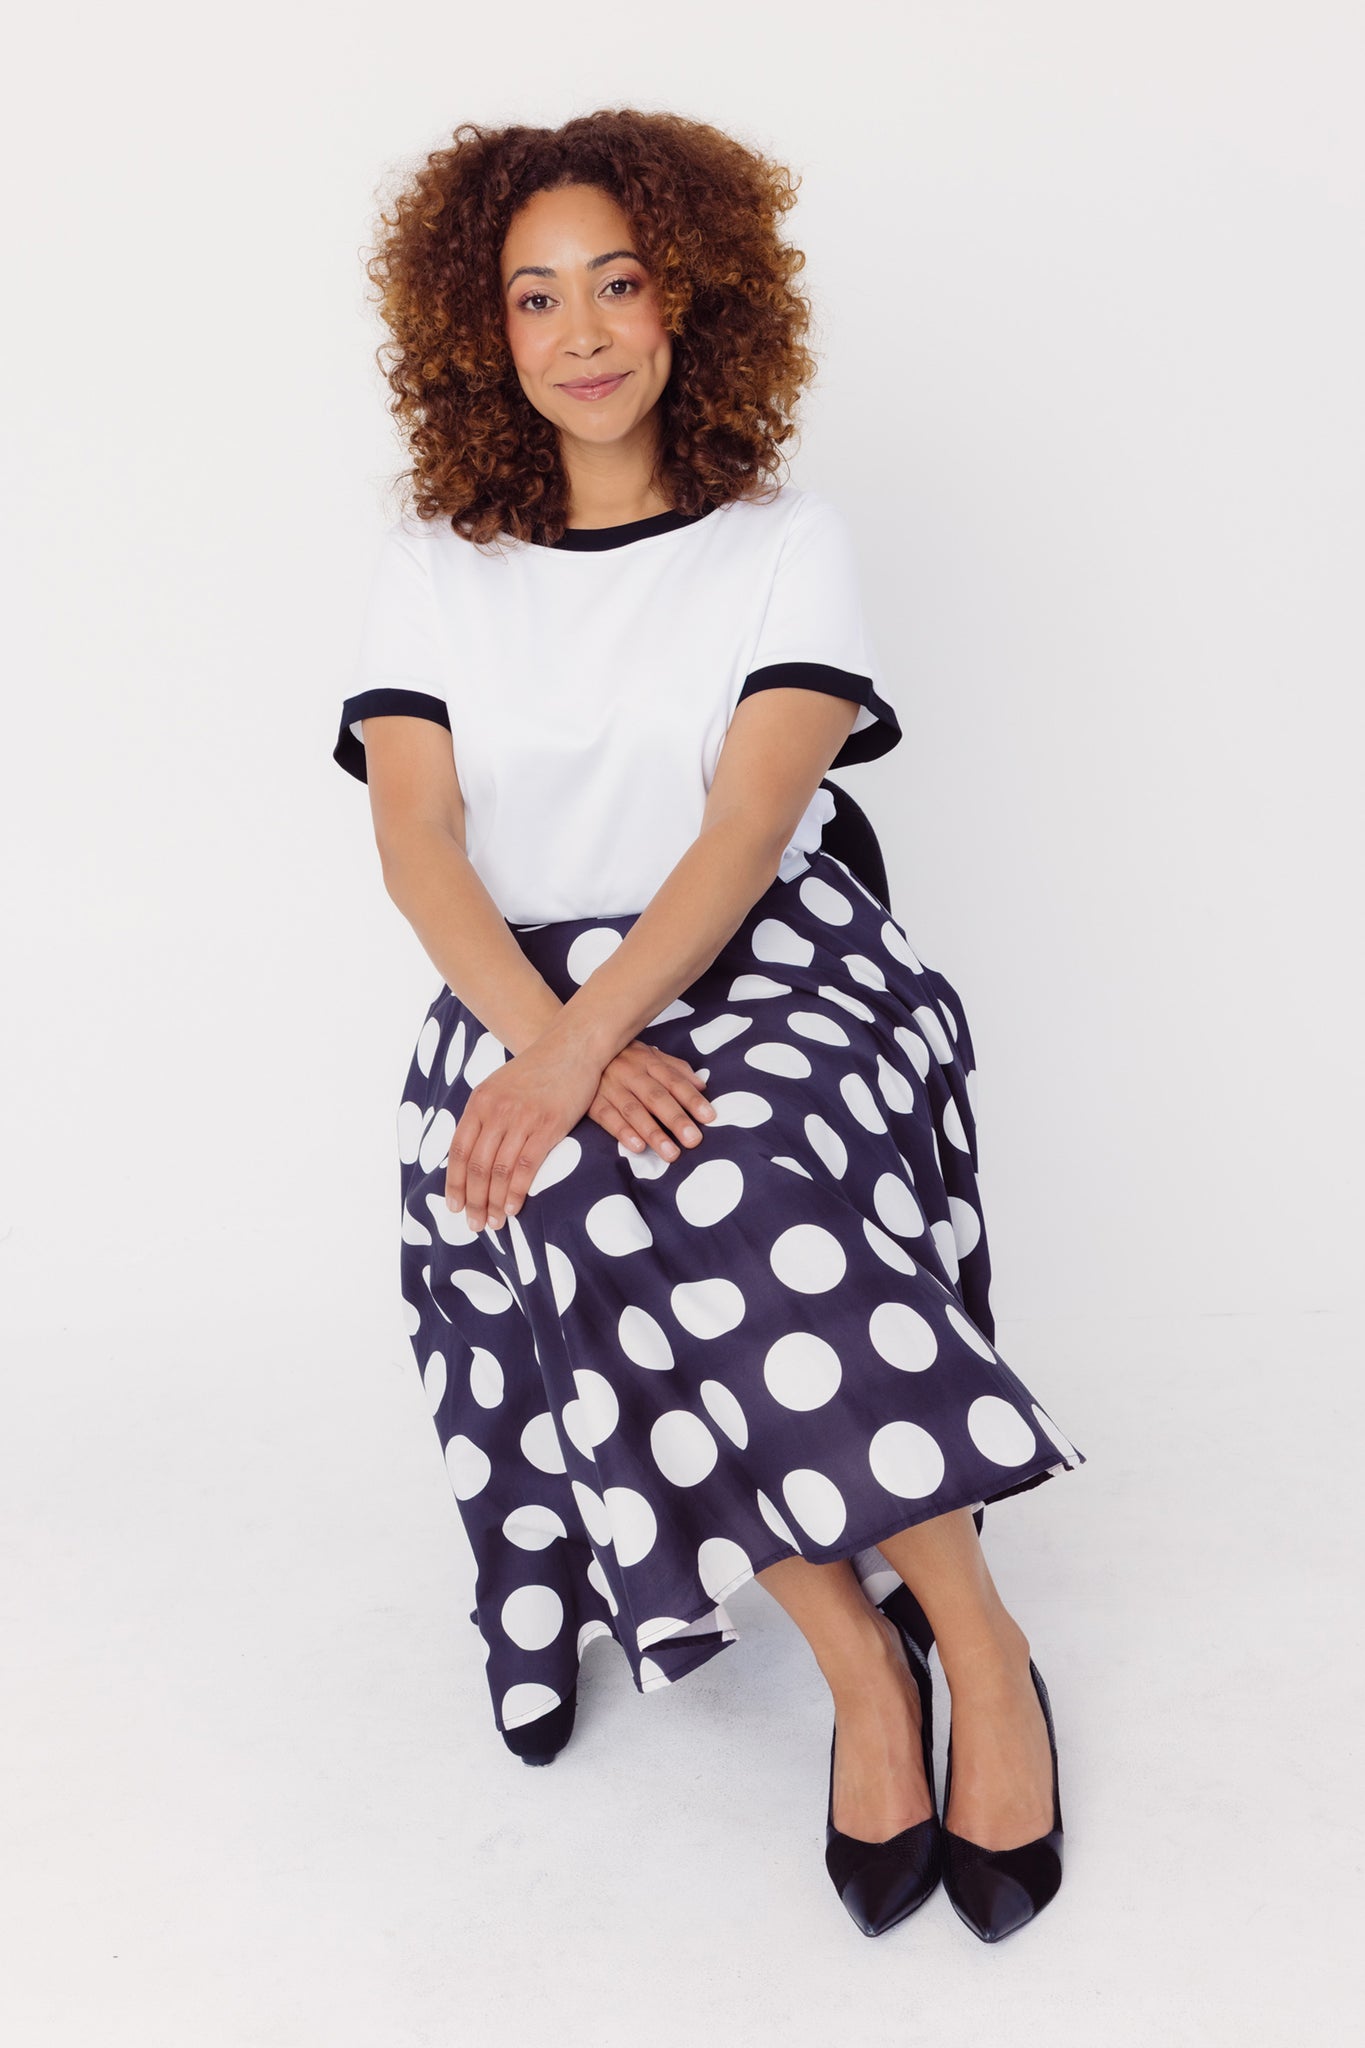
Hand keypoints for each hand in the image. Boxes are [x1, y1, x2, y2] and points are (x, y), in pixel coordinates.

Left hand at [444, 1031, 604, 1231]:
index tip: (454, 1206)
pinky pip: (526, 1167)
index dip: (454, 1182)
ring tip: (493, 1223)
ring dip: (494, 1202)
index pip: (458, 1150)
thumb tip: (472, 1151)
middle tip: (474, 1225)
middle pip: (476, 1166)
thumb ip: (484, 1115)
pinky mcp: (546, 1126)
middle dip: (473, 1200)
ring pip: (499, 1171)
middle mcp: (495, 1112)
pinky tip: (514, 1208)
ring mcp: (520, 1119)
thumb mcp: (499, 1086)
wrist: (570, 1048)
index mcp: (479, 1103)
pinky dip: (517, 1192)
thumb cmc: (536, 1071)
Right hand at [586, 1039, 716, 1166]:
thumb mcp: (649, 1055)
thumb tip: (703, 1085)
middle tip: (693, 1139)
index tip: (709, 1117)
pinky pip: (608, 1117)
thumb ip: (676, 1069)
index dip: (692, 1099)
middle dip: (676, 1119)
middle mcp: (630, 1073)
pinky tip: (637, 1147)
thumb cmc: (621, 1055)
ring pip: (634, 1111)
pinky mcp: (592, 1102)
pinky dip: (622, 1132)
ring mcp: (609, 1087)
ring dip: (653, 1132)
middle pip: (656, 1097)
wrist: (576, 1047)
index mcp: (647, 1061)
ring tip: (671, 1153)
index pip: (674, 1082)